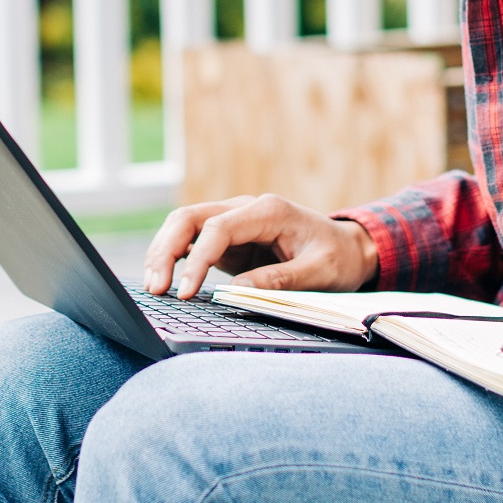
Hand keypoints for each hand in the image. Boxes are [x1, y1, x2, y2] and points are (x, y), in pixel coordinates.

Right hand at [142, 194, 379, 298]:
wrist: (348, 248)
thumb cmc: (337, 258)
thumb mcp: (319, 273)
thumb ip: (279, 280)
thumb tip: (235, 291)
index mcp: (268, 211)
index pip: (218, 227)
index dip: (196, 260)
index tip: (185, 292)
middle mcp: (246, 209)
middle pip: (190, 217)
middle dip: (166, 249)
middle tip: (156, 288)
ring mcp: (235, 221)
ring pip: (185, 225)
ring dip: (164, 252)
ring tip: (154, 286)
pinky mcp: (229, 239)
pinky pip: (193, 240)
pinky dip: (175, 256)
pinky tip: (164, 278)